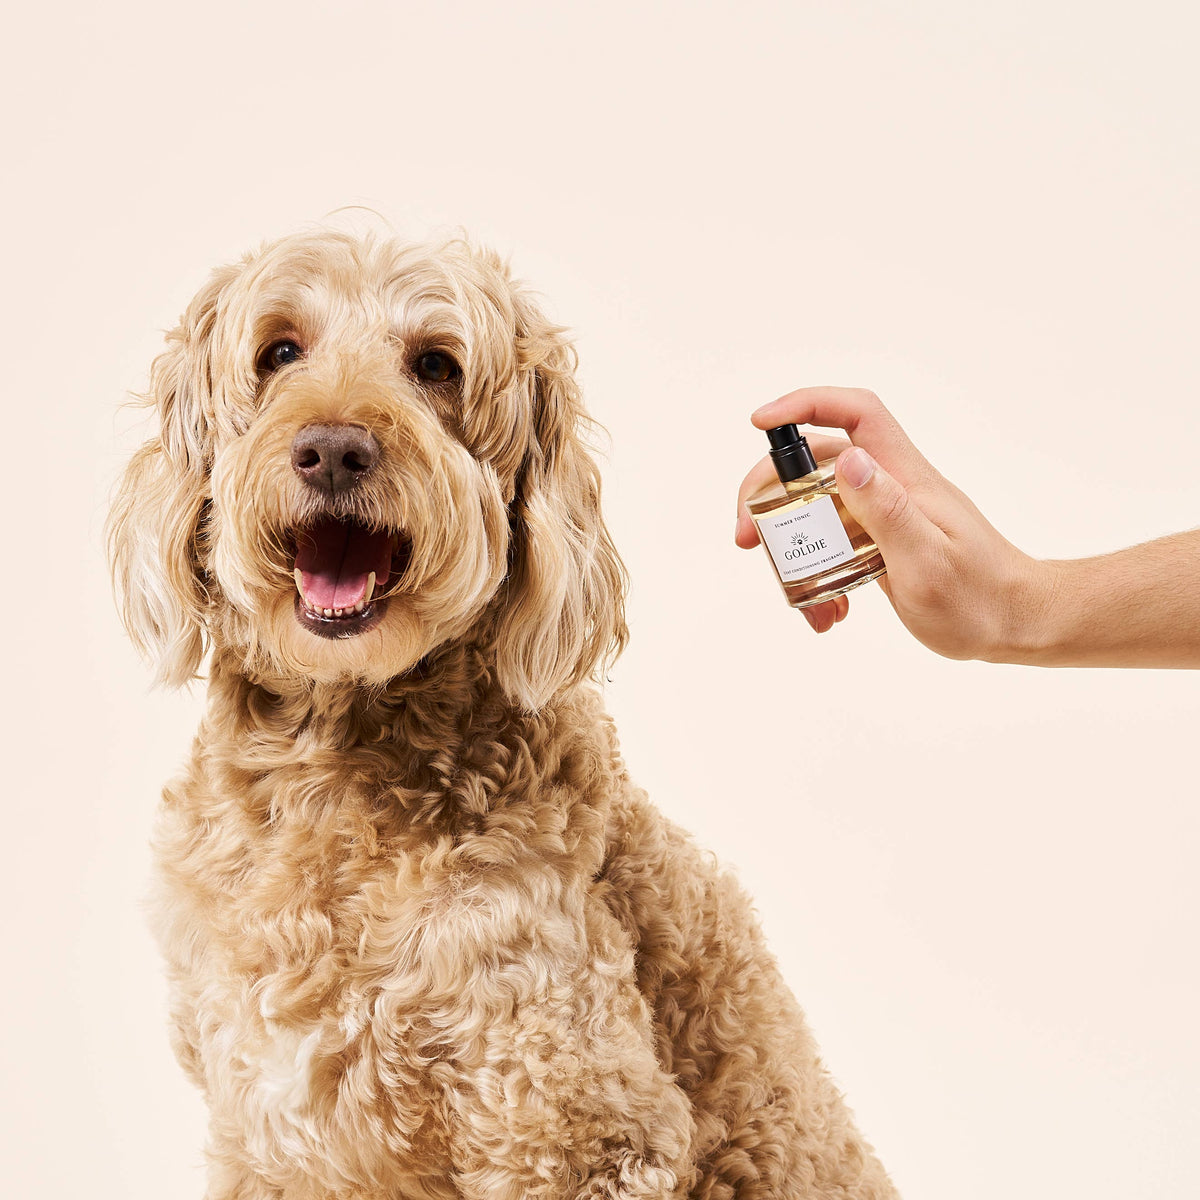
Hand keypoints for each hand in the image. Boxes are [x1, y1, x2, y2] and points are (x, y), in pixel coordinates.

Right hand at [734, 387, 1049, 660]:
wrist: (1017, 625)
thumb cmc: (979, 599)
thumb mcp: (928, 561)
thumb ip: (888, 510)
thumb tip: (848, 460)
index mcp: (905, 478)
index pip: (857, 413)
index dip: (807, 403)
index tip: (761, 423)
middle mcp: (891, 487)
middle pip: (816, 462)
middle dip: (770, 492)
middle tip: (747, 537)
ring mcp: (884, 515)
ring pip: (817, 507)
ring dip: (792, 547)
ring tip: (795, 594)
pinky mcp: (881, 543)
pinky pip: (833, 543)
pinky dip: (818, 574)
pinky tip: (828, 611)